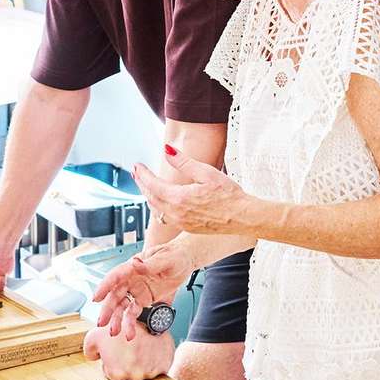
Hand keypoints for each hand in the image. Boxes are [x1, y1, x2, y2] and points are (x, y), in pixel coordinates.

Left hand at [84, 325, 174, 379]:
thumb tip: (94, 357)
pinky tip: (151, 351)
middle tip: (129, 348)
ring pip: (144, 372)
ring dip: (142, 363)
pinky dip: (155, 361)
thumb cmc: (121, 327)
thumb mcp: (95, 336)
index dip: (113, 361)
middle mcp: (134, 376)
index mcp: (116, 373)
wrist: (147, 317)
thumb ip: (89, 350)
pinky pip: (159, 369)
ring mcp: (151, 373)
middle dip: (127, 363)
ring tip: (140, 348)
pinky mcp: (164, 367)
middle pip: (129, 374)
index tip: (118, 351)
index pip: (113, 374)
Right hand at [91, 245, 191, 341]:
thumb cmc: (174, 254)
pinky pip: (133, 313)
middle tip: (101, 322)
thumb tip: (135, 264)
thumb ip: (150, 264)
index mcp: (133, 266)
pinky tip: (129, 334)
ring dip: (117, 319)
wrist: (184, 261)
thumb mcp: (165, 258)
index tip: (96, 298)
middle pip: (115, 295)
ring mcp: (136, 290)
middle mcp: (130, 279)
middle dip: (107, 309)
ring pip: (122, 306)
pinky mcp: (143, 299)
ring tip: (114, 332)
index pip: (116, 276)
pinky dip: (130, 324)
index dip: (105, 286)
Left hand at [129, 148, 262, 235]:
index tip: (137, 166)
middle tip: (136, 173)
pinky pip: (165, 218)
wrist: (244, 218)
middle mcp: (176, 213)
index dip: (142, 174)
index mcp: (179, 198)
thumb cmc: (229, 195)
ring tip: (144, 186)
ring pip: (156, 209)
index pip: (153, 185)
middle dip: (141, 184)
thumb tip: (167, 151)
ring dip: (149, 196)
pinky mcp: (188, 228)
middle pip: (151, 197)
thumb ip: (184, 162)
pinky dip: (158, 207)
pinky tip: (160, 203)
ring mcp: (181, 223)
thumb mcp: (207, 173)